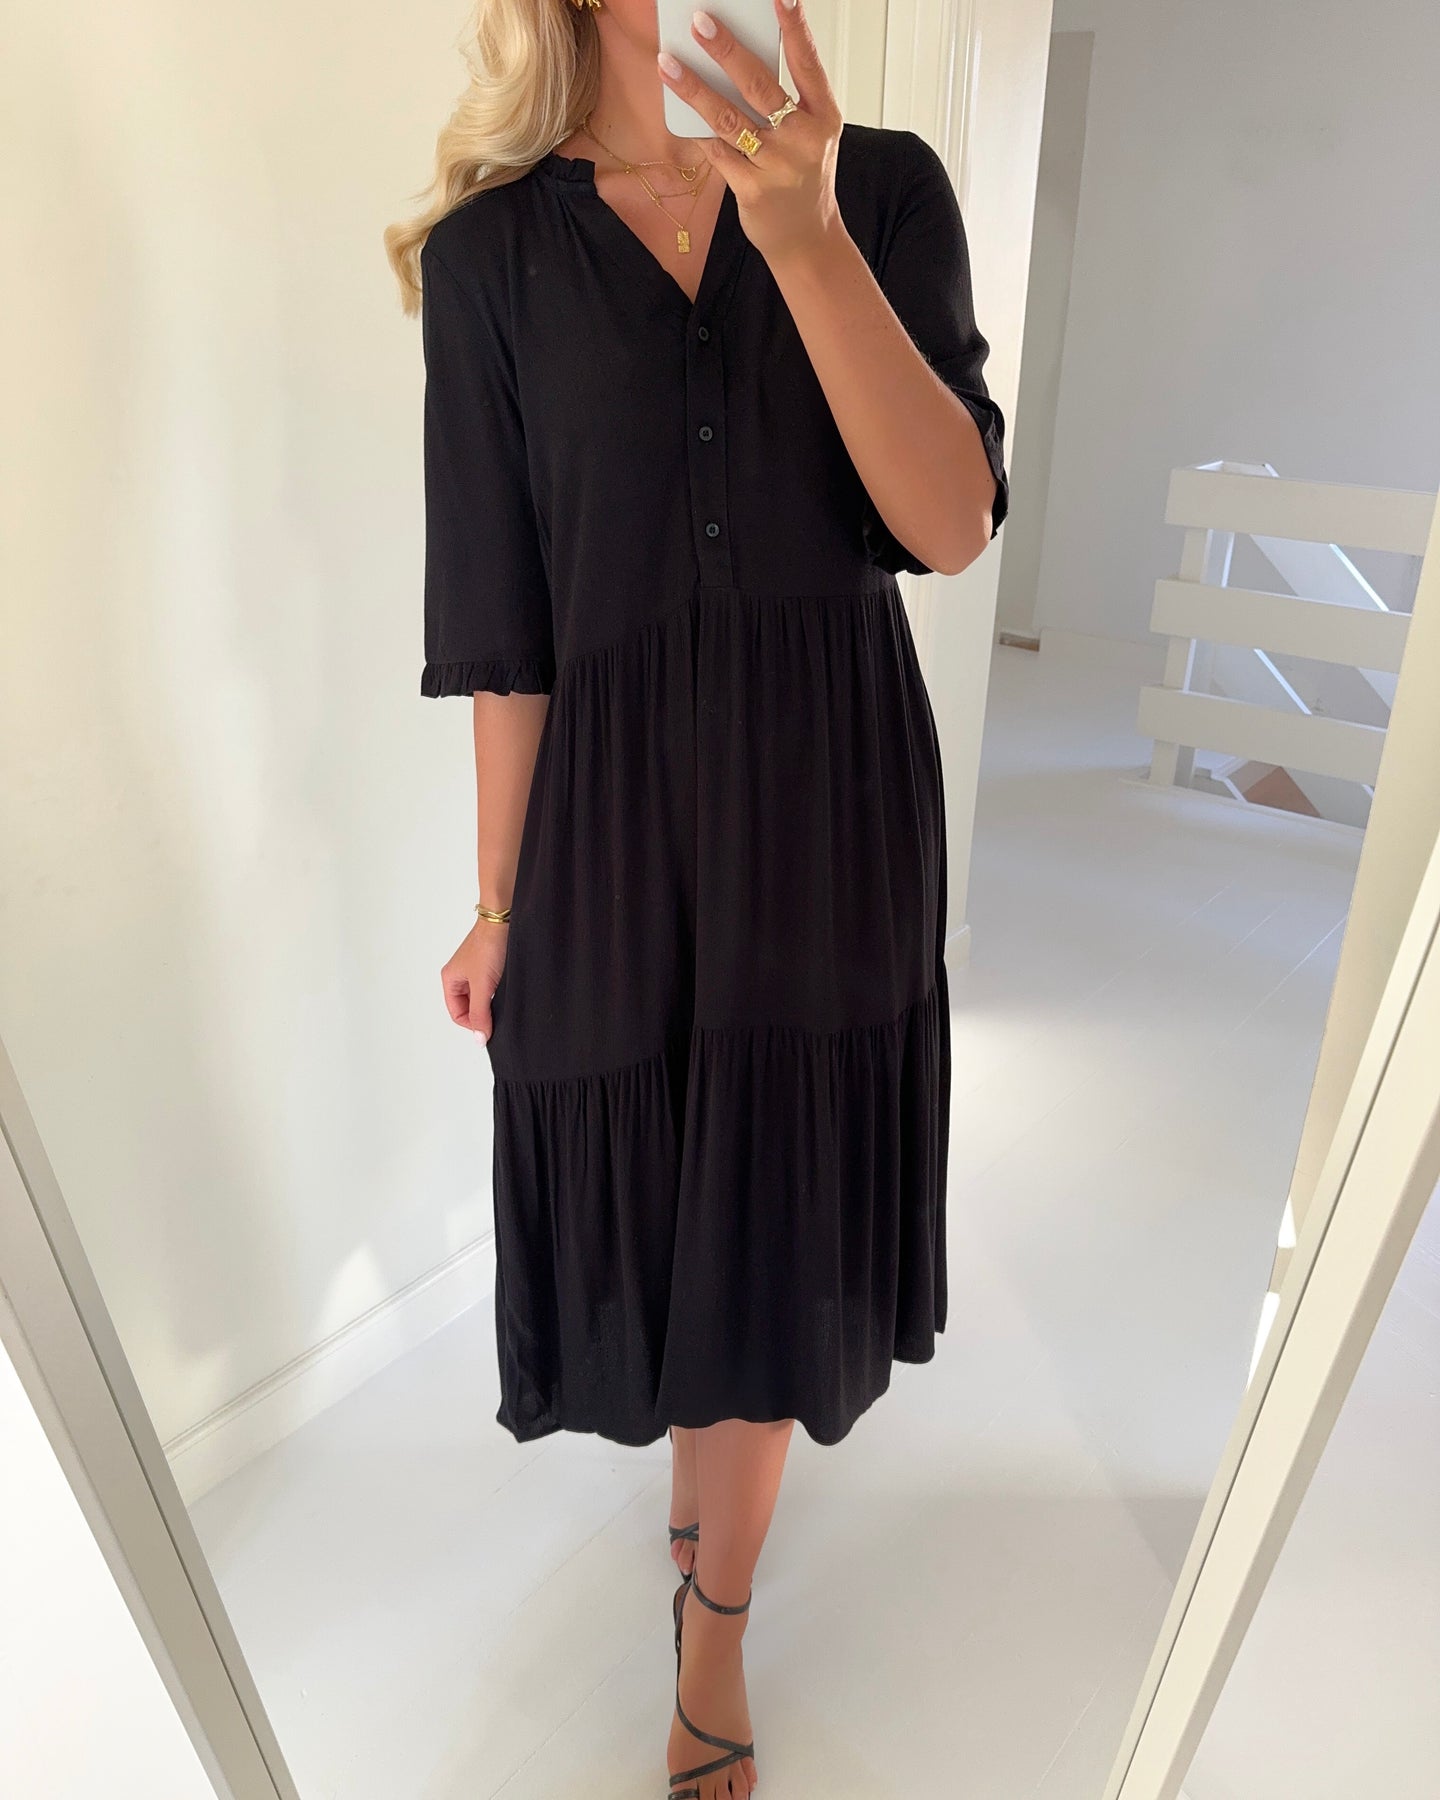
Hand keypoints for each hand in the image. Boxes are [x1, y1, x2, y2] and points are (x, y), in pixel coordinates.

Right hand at [442, 919, 507, 1041]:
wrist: (505, 921)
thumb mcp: (483, 986)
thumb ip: (480, 1013)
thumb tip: (480, 1038)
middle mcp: (460, 976)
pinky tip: (506, 988)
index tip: (489, 1026)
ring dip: (491, 1002)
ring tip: (501, 996)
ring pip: (481, 998)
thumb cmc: (489, 946)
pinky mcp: (489, 966)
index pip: (457, 1014)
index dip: (473, 1023)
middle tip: (497, 1012)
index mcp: (450, 979)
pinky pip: (490, 987)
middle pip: (468, 1007)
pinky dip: (498, 992)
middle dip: (482, 1013)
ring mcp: (475, 971)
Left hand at [657, 1, 844, 268]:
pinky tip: (676, 106)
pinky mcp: (752, 190)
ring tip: (667, 62)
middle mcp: (803, 140)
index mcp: (824, 117)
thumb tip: (736, 58)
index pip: (808, 64)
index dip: (795, 27)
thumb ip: (786, 100)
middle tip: (700, 22)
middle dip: (727, 51)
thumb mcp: (810, 135)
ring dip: (694, 88)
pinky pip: (716, 152)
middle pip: (760, 87)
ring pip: (729, 119)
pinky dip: (696, 129)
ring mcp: (777, 167)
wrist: (806, 238)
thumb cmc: (803, 176)